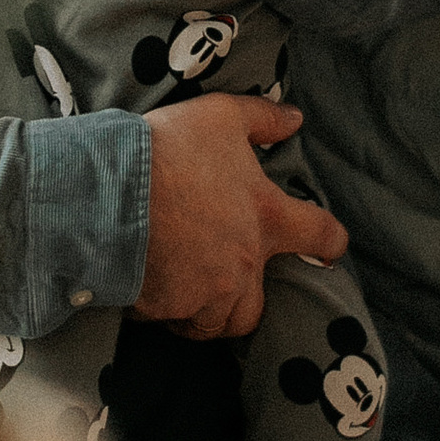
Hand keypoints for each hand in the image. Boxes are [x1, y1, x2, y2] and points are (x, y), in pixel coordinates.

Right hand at [138, 95, 347, 342]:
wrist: (108, 189)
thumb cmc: (168, 150)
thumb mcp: (220, 116)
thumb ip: (263, 119)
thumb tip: (295, 119)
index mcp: (267, 217)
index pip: (320, 235)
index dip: (331, 243)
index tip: (331, 251)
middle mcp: (243, 264)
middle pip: (257, 309)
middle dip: (244, 302)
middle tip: (223, 284)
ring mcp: (206, 293)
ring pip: (215, 324)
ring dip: (202, 313)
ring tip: (182, 293)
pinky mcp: (167, 308)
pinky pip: (168, 321)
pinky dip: (160, 310)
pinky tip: (146, 289)